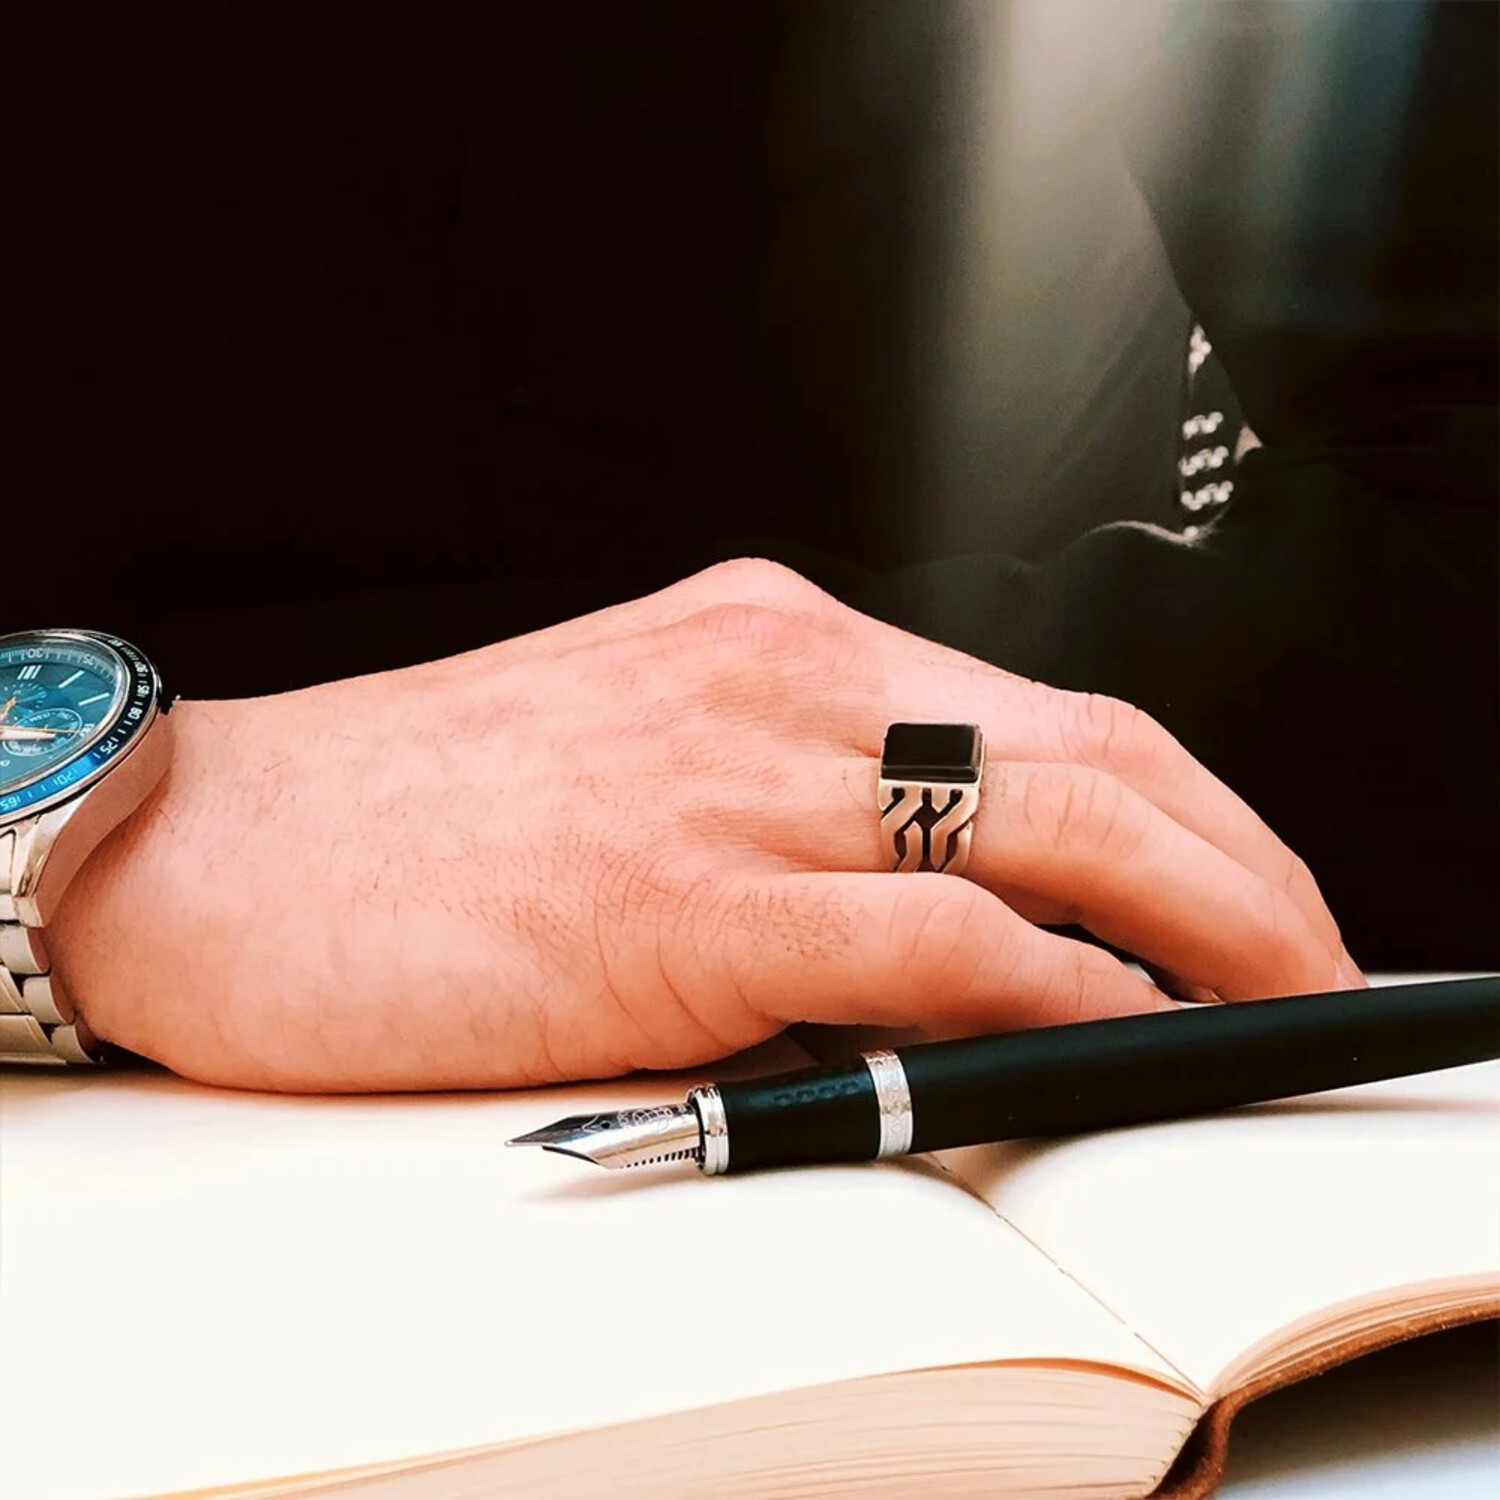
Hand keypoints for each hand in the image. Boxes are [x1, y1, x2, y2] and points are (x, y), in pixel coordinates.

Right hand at [52, 559, 1362, 1091]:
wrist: (225, 845)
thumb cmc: (420, 817)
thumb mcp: (645, 761)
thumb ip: (796, 805)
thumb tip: (941, 903)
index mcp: (775, 641)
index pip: (1047, 708)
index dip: (1185, 804)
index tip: (1244, 882)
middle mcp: (780, 681)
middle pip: (1093, 755)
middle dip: (1241, 863)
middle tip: (1319, 950)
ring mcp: (738, 782)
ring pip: (1047, 833)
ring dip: (1199, 923)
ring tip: (1281, 1000)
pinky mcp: (685, 902)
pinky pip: (932, 939)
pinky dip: (1059, 987)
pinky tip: (1125, 1030)